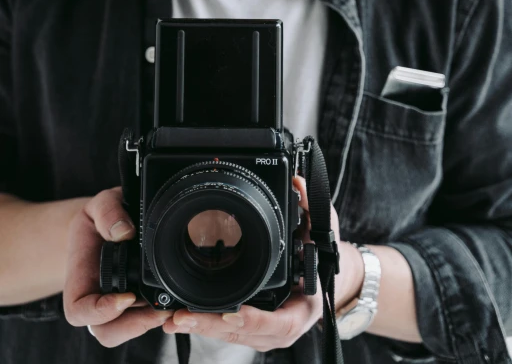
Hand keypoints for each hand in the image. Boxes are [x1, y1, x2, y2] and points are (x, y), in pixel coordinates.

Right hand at [63, 187, 172, 345]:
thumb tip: (123, 232)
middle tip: (160, 309)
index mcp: (80, 278)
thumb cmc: (99, 218)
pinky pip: (143, 319)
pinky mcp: (135, 303)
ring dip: (148, 323)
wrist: (107, 224)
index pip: (79, 310)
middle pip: (106, 331)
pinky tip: (172, 300)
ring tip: (169, 306)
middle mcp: (96, 297)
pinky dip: (157, 314)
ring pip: (126, 330)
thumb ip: (107, 212)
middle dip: (134, 325)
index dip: (100, 312)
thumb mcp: (99, 204)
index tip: (126, 297)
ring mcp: (115, 303)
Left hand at [162, 176, 362, 350]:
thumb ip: (311, 207)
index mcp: (302, 308)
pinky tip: (181, 317)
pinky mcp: (253, 330)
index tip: (229, 314)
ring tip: (171, 318)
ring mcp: (267, 332)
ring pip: (230, 336)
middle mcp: (283, 326)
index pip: (278, 322)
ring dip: (201, 328)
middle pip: (243, 334)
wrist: (332, 281)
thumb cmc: (324, 257)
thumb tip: (297, 181)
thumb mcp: (324, 230)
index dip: (253, 321)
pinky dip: (205, 325)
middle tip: (180, 317)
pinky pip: (227, 331)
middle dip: (210, 327)